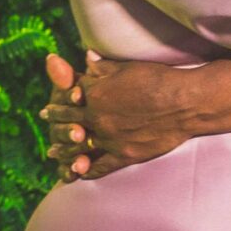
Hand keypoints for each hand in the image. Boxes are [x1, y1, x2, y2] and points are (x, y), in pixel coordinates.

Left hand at [44, 49, 230, 178]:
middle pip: (70, 120)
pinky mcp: (124, 154)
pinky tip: (79, 173)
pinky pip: (101, 166)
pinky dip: (88, 169)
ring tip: (53, 153)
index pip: (71, 96)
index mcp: (96, 93)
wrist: (184, 102)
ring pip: (80, 146)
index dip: (61, 98)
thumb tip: (86, 58)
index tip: (52, 102)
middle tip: (46, 121)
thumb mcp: (126, 67)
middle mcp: (97, 117)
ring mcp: (110, 138)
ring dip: (64, 150)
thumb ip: (103, 67)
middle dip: (56, 120)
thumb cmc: (158, 79)